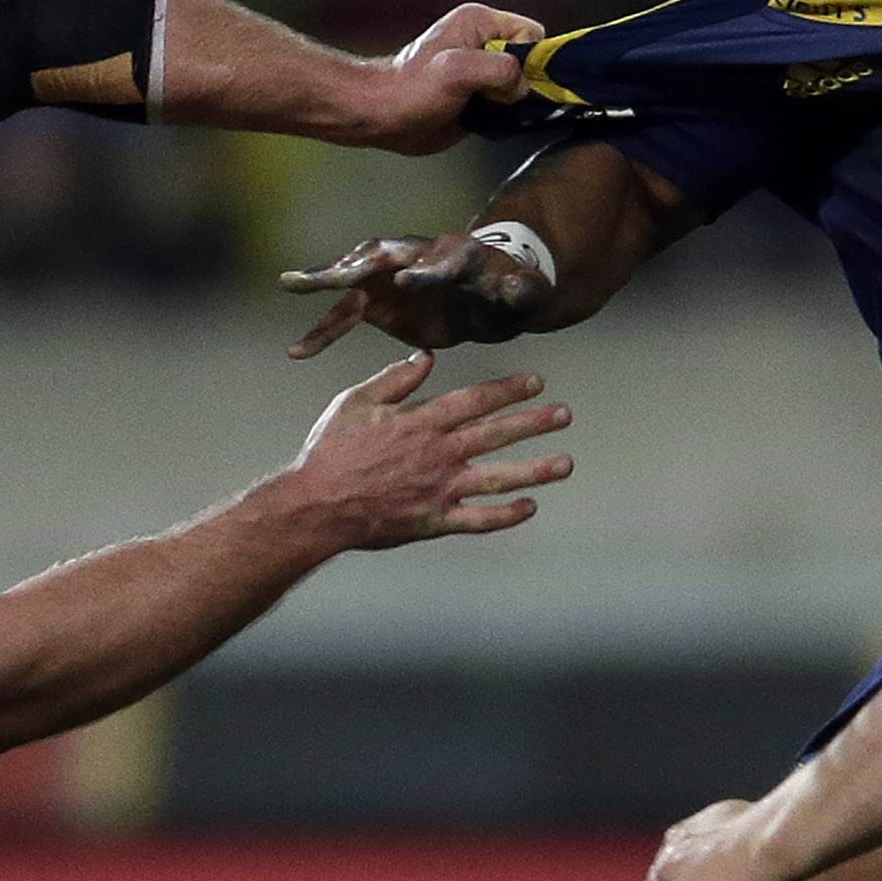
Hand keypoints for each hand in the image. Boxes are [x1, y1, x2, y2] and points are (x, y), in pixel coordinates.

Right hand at [277, 351, 573, 547]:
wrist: (316, 505)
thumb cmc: (330, 452)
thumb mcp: (355, 402)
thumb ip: (394, 379)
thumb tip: (426, 359)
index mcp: (421, 421)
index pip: (475, 400)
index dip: (509, 390)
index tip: (536, 383)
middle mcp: (439, 454)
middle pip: (496, 434)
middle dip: (534, 422)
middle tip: (564, 415)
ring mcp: (440, 489)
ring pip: (498, 478)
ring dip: (535, 470)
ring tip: (565, 463)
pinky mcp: (435, 521)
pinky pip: (478, 520)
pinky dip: (505, 515)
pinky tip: (530, 507)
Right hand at [279, 228, 554, 359]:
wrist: (491, 295)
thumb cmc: (511, 291)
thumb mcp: (523, 292)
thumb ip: (520, 291)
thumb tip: (517, 288)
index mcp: (455, 255)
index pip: (438, 261)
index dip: (424, 271)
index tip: (408, 280)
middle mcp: (415, 258)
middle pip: (379, 255)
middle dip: (352, 262)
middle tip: (327, 272)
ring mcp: (391, 277)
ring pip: (352, 278)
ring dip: (322, 281)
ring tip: (290, 284)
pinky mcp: (377, 301)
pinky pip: (344, 315)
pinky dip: (322, 332)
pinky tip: (297, 352)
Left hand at [354, 2, 548, 154]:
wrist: (385, 116)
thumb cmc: (412, 89)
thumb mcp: (457, 71)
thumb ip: (499, 69)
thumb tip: (523, 85)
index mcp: (481, 22)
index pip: (531, 33)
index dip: (529, 59)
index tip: (511, 82)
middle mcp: (485, 42)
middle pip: (530, 59)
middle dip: (524, 82)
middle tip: (498, 99)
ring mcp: (483, 69)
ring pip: (522, 82)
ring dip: (515, 101)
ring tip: (489, 109)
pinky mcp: (480, 94)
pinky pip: (509, 101)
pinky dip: (507, 113)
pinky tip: (489, 119)